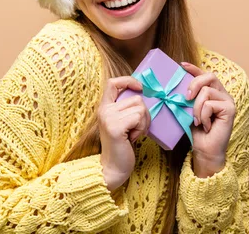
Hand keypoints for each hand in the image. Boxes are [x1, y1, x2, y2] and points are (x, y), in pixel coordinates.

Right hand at [98, 76, 149, 191]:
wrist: (113, 168)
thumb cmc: (121, 146)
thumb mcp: (121, 123)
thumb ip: (126, 109)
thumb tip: (144, 94)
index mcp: (104, 107)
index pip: (112, 82)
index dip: (129, 80)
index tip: (140, 88)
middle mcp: (104, 110)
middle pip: (135, 98)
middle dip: (144, 113)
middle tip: (137, 128)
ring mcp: (108, 117)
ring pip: (140, 107)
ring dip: (143, 122)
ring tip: (134, 134)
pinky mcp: (116, 127)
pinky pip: (139, 117)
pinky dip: (141, 128)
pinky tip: (133, 138)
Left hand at [181, 62, 235, 176]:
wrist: (204, 149)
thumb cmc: (195, 130)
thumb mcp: (187, 109)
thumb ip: (187, 97)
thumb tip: (172, 87)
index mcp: (213, 92)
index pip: (205, 75)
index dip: (194, 68)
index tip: (181, 65)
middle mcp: (223, 94)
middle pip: (209, 77)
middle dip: (194, 84)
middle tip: (186, 98)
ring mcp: (228, 101)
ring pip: (206, 92)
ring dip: (196, 107)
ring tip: (197, 120)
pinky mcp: (230, 109)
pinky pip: (210, 104)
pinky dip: (203, 115)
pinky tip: (205, 125)